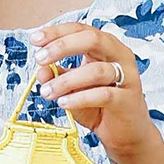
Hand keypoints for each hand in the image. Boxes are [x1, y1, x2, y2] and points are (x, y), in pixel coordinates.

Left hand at [33, 21, 152, 163]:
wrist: (126, 134)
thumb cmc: (100, 106)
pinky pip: (103, 94)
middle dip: (62, 46)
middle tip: (40, 58)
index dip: (57, 32)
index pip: (81, 29)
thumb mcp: (72, 89)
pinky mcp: (128, 100)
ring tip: (47, 91)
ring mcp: (127, 77)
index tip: (35, 39)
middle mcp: (119, 56)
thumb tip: (41, 70)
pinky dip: (80, 98)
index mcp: (105, 47)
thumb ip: (57, 77)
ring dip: (66, 80)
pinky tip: (64, 103)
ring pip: (96, 70)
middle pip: (92, 39)